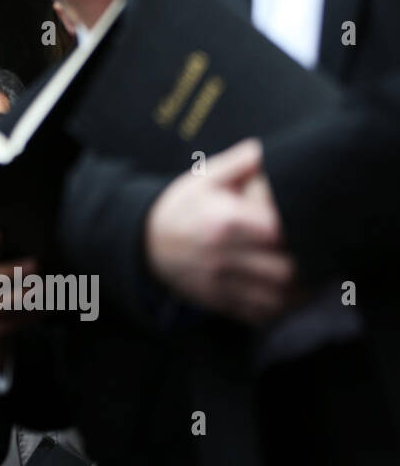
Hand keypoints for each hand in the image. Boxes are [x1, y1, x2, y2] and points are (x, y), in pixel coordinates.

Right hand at [144, 138, 295, 323]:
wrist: (144, 241)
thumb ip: (240, 163)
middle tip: (321, 252)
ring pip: (278, 299)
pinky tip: (289, 292)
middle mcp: (222, 256)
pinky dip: (282, 307)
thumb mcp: (204, 177)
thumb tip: (269, 151)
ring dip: (302, 290)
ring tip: (312, 274)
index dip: (303, 230)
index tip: (312, 223)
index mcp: (224, 222)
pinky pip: (261, 314)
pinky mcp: (219, 302)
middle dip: (310, 264)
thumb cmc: (182, 206)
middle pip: (285, 271)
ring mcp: (220, 284)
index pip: (279, 232)